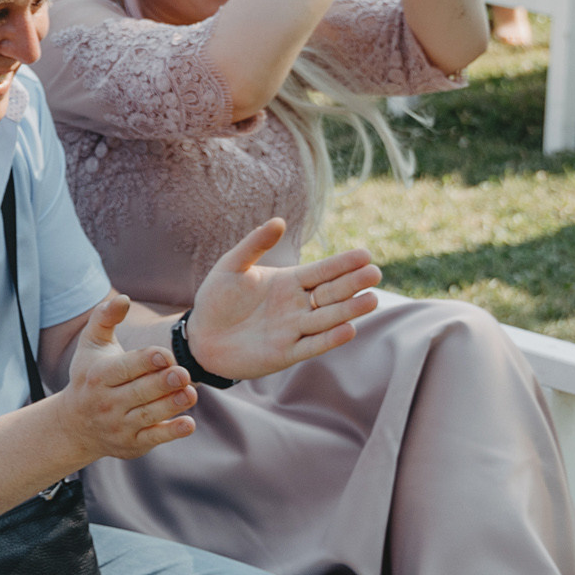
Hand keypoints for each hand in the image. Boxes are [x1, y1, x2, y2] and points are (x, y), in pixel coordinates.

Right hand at [54, 295, 196, 462]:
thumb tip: (124, 298)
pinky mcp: (131, 444)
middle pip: (140, 392)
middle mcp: (107, 402)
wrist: (75, 424)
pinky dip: (171, 433)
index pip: (126, 367)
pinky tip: (188, 424)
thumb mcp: (91, 344)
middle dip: (163, 383)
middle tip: (184, 374)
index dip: (147, 361)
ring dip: (172, 405)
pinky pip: (153, 438)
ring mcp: (119, 425)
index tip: (165, 355)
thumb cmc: (90, 375)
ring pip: (149, 415)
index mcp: (99, 375)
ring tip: (191, 394)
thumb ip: (105, 317)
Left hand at [183, 222, 381, 380]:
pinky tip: (348, 330)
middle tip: (375, 273)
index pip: (323, 271)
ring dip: (349, 310)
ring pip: (327, 318)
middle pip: (331, 293)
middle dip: (353, 284)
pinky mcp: (286, 353)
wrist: (200, 337)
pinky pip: (312, 345)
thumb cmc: (216, 299)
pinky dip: (329, 339)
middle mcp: (298, 305)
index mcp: (289, 282)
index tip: (365, 255)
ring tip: (371, 300)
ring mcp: (294, 329)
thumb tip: (279, 221)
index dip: (343, 264)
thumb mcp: (232, 266)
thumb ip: (254, 244)